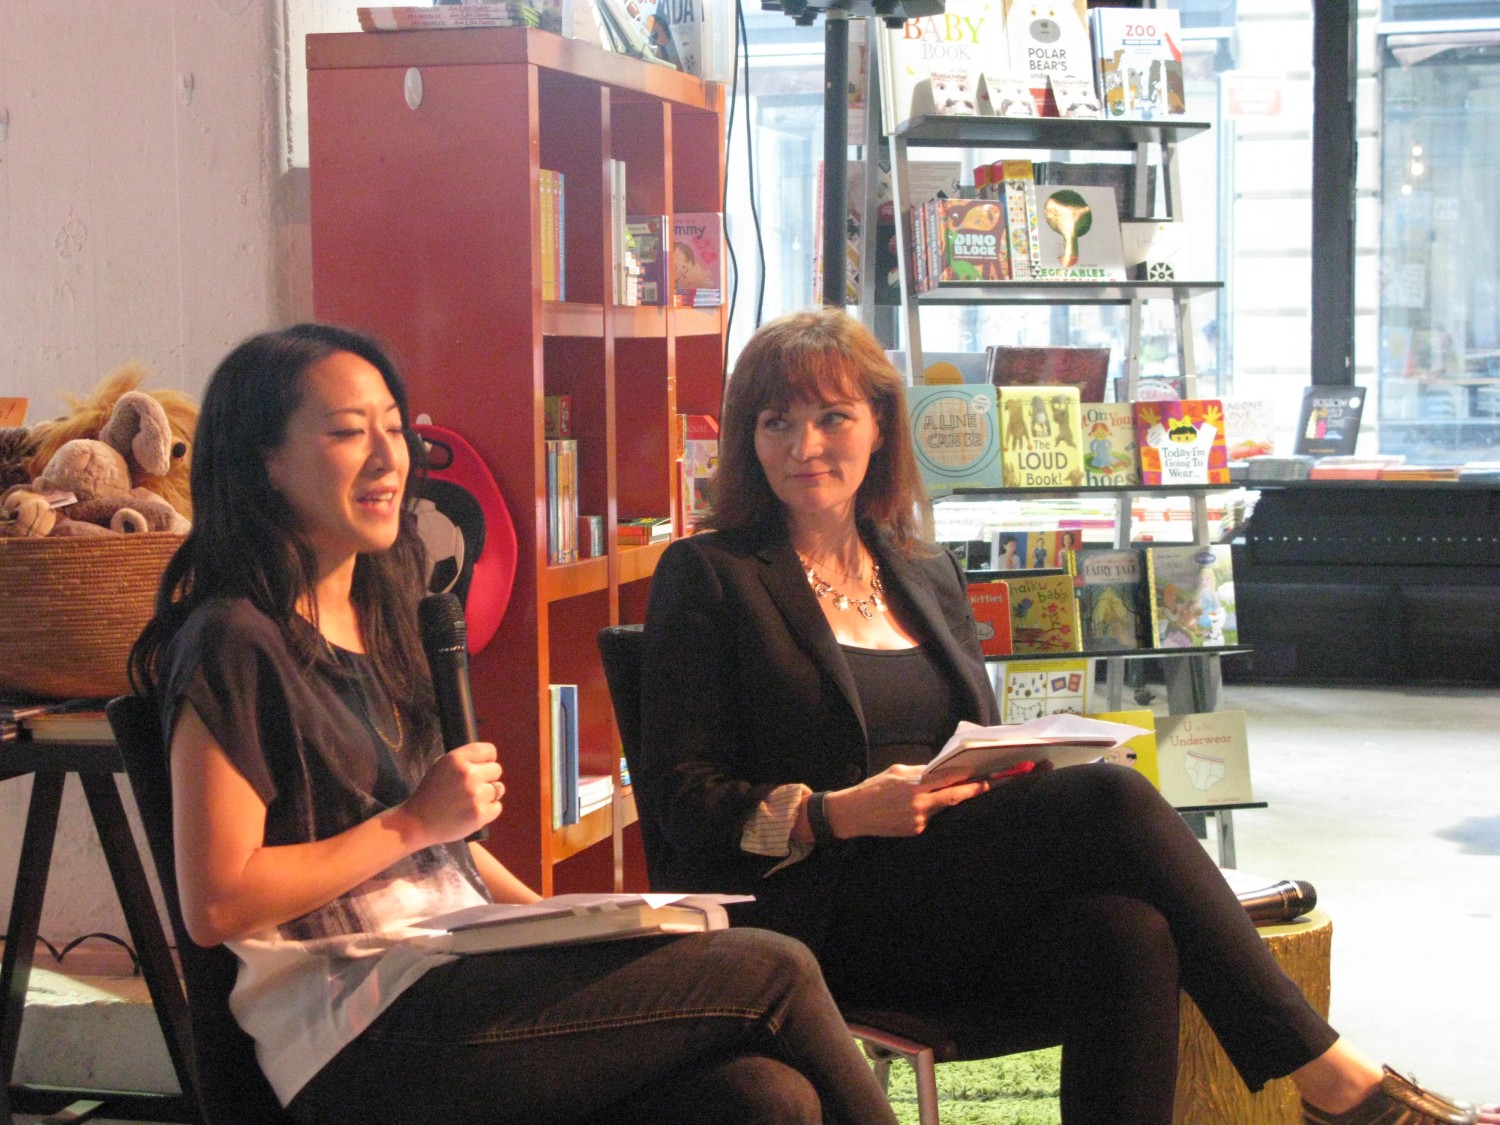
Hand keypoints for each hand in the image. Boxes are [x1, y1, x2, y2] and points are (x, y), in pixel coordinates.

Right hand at [403, 742, 503, 844]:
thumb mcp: (442, 767)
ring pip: (499, 789)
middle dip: (487, 778)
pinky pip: (497, 807)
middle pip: (497, 770)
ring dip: (488, 795)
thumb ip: (465, 761)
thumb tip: (490, 761)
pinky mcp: (480, 814)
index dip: (487, 760)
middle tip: (473, 787)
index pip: (489, 751)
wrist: (417, 822)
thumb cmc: (430, 793)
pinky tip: (473, 812)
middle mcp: (468, 774)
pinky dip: (488, 810)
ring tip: (471, 801)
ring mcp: (475, 795)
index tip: (481, 767)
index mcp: (457, 759)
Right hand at [822, 764, 989, 838]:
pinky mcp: (914, 831)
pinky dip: (928, 811)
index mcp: (914, 785)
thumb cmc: (874, 788)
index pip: (948, 780)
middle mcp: (919, 804)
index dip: (967, 778)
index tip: (982, 775)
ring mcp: (918, 820)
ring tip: (939, 794)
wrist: (854, 813)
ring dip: (944, 801)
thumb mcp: (896, 772)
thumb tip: (939, 770)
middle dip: (971, 791)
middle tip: (986, 785)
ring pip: (940, 809)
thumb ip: (920, 772)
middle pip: (953, 798)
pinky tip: (914, 808)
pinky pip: (928, 819)